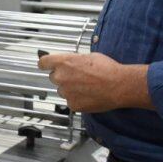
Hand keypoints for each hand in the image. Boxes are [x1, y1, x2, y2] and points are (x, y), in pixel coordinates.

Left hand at [38, 52, 152, 112]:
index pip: (43, 63)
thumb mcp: (88, 56)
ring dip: (70, 89)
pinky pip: (71, 101)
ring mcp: (66, 92)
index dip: (46, 64)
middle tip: (77, 77)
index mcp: (63, 62)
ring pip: (62, 90)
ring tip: (86, 87)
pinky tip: (89, 95)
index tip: (47, 66)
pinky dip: (77, 99)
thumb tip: (70, 62)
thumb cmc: (107, 69)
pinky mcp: (73, 105)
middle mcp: (61, 77)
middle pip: (53, 77)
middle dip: (63, 77)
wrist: (119, 86)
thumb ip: (73, 60)